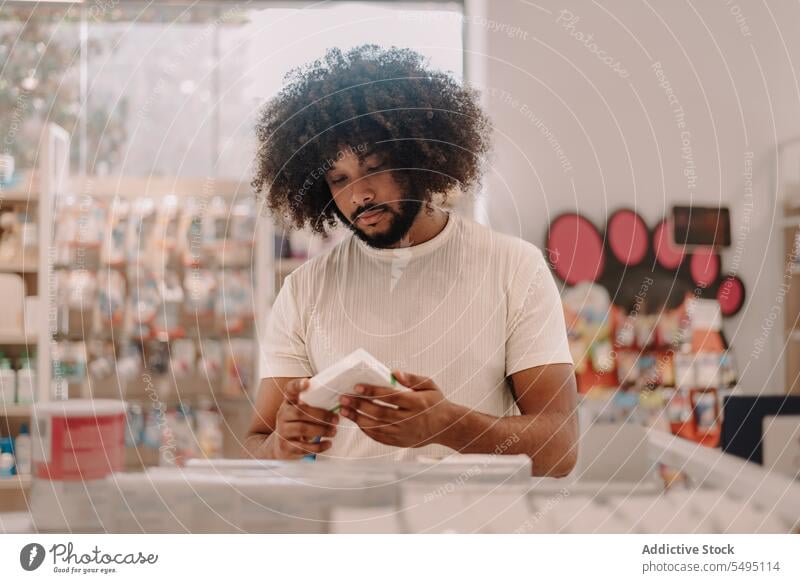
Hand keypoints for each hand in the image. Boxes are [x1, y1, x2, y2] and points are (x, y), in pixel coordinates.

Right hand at [271, 378, 338, 458]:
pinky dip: (318, 446)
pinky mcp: (286, 446)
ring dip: (322, 430)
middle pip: (300, 411)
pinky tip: (328, 444)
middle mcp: (283, 414)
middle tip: (336, 419)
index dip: (297, 385)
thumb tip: (340, 398)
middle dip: (321, 415)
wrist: (282, 446)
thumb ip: (314, 404)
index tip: (307, 382)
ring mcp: (282, 431)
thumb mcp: (302, 411)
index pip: (290, 390)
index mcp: (289, 402)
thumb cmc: (298, 424)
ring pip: (302, 429)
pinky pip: (303, 447)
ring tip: (334, 431)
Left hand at [338, 371, 458, 447]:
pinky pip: (380, 437)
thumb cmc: (436, 403)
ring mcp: (404, 433)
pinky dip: (366, 430)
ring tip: (345, 410)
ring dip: (358, 418)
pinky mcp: (401, 442)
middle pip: (380, 412)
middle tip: (343, 398)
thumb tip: (394, 372)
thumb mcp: (429, 386)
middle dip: (359, 405)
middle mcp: (410, 419)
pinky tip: (357, 421)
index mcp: (417, 403)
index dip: (372, 392)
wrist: (446, 427)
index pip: (390, 397)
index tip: (357, 387)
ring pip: (377, 427)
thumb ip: (412, 378)